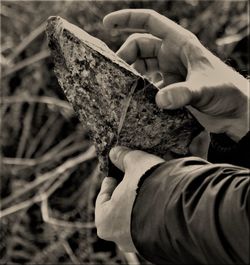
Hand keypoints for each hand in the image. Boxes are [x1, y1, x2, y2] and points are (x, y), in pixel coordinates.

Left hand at [95, 146, 163, 251]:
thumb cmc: (149, 187)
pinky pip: (151, 226)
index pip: (103, 198)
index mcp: (105, 219)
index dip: (109, 183)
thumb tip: (115, 152)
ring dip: (140, 204)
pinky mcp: (157, 245)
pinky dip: (152, 214)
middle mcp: (118, 236)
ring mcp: (138, 244)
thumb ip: (123, 157)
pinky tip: (160, 201)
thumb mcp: (135, 164)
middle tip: (132, 180)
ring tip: (149, 189)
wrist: (182, 211)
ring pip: (135, 219)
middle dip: (125, 194)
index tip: (113, 176)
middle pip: (118, 209)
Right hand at [104, 9, 248, 141]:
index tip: (107, 24)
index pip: (150, 22)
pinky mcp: (168, 90)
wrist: (235, 113)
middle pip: (140, 47)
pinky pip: (147, 86)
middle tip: (116, 74)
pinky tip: (132, 99)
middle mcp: (171, 56)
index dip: (128, 19)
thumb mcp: (205, 88)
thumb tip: (159, 100)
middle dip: (125, 56)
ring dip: (130, 74)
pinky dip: (138, 90)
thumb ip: (183, 93)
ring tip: (120, 87)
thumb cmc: (227, 92)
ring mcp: (169, 73)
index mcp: (180, 44)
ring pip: (141, 67)